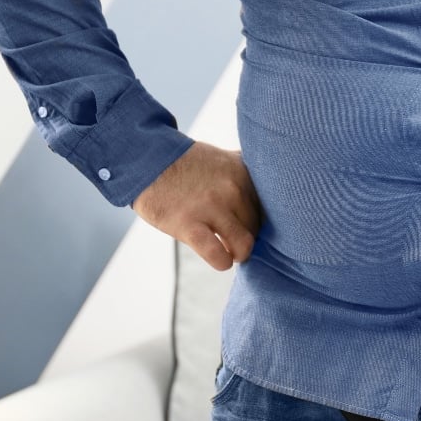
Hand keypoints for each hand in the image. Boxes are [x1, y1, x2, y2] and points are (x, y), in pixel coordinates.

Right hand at [132, 140, 263, 270]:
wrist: (146, 160)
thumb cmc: (187, 164)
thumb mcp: (224, 158)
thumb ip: (247, 173)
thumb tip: (274, 192)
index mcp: (243, 172)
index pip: (271, 206)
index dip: (262, 218)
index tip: (250, 221)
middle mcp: (233, 189)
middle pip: (257, 227)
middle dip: (248, 234)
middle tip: (234, 235)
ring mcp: (212, 207)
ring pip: (245, 244)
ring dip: (238, 252)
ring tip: (230, 250)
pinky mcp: (190, 225)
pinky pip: (219, 256)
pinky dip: (222, 262)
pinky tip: (219, 258)